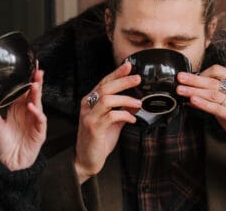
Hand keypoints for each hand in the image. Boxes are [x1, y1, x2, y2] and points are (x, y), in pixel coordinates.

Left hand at [0, 64, 46, 170]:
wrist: (9, 164)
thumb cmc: (4, 146)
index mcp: (17, 109)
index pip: (23, 91)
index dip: (25, 79)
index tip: (26, 67)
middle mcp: (28, 113)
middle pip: (33, 94)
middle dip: (36, 81)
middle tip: (36, 70)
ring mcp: (35, 121)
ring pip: (38, 104)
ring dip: (37, 94)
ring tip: (35, 84)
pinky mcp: (39, 132)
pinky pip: (40, 120)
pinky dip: (37, 113)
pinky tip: (31, 107)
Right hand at [74, 61, 141, 183]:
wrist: (87, 159)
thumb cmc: (99, 139)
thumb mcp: (112, 122)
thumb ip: (122, 110)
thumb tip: (137, 101)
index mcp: (91, 101)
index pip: (104, 82)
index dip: (116, 73)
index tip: (129, 66)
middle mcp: (88, 106)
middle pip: (105, 87)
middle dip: (123, 81)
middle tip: (138, 78)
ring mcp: (89, 116)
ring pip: (106, 99)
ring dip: (125, 99)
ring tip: (138, 103)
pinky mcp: (93, 128)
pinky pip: (111, 116)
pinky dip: (124, 115)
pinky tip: (132, 119)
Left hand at [177, 65, 225, 153]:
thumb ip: (214, 94)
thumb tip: (190, 91)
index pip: (219, 70)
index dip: (203, 73)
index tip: (190, 77)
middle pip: (213, 82)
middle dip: (194, 80)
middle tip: (179, 78)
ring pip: (213, 94)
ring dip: (194, 91)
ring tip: (181, 90)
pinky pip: (216, 108)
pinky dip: (203, 103)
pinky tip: (192, 100)